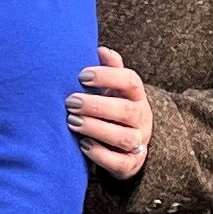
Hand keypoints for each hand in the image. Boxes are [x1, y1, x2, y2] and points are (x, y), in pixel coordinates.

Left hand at [68, 46, 151, 178]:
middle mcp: (142, 118)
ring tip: (72, 122)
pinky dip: (101, 154)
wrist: (125, 144)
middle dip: (97, 106)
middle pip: (127, 111)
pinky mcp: (130, 164)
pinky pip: (120, 162)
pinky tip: (82, 144)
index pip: (131, 82)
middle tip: (70, 102)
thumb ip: (110, 68)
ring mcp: (139, 142)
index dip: (108, 77)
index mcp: (136, 96)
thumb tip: (100, 49)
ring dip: (96, 128)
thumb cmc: (112, 107)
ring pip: (124, 138)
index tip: (81, 75)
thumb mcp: (113, 88)